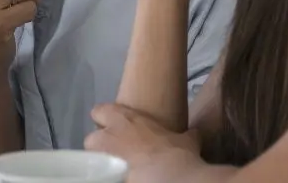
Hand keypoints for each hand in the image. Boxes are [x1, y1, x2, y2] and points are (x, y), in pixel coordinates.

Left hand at [86, 103, 209, 182]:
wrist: (170, 179)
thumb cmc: (176, 154)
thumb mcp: (185, 140)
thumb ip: (186, 134)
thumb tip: (195, 133)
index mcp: (124, 120)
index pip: (100, 111)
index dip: (105, 120)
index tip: (115, 128)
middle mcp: (107, 135)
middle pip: (92, 137)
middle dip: (101, 145)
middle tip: (117, 154)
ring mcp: (103, 157)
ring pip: (92, 157)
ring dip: (100, 162)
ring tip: (116, 170)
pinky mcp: (102, 176)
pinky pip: (98, 175)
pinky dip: (104, 177)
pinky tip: (118, 179)